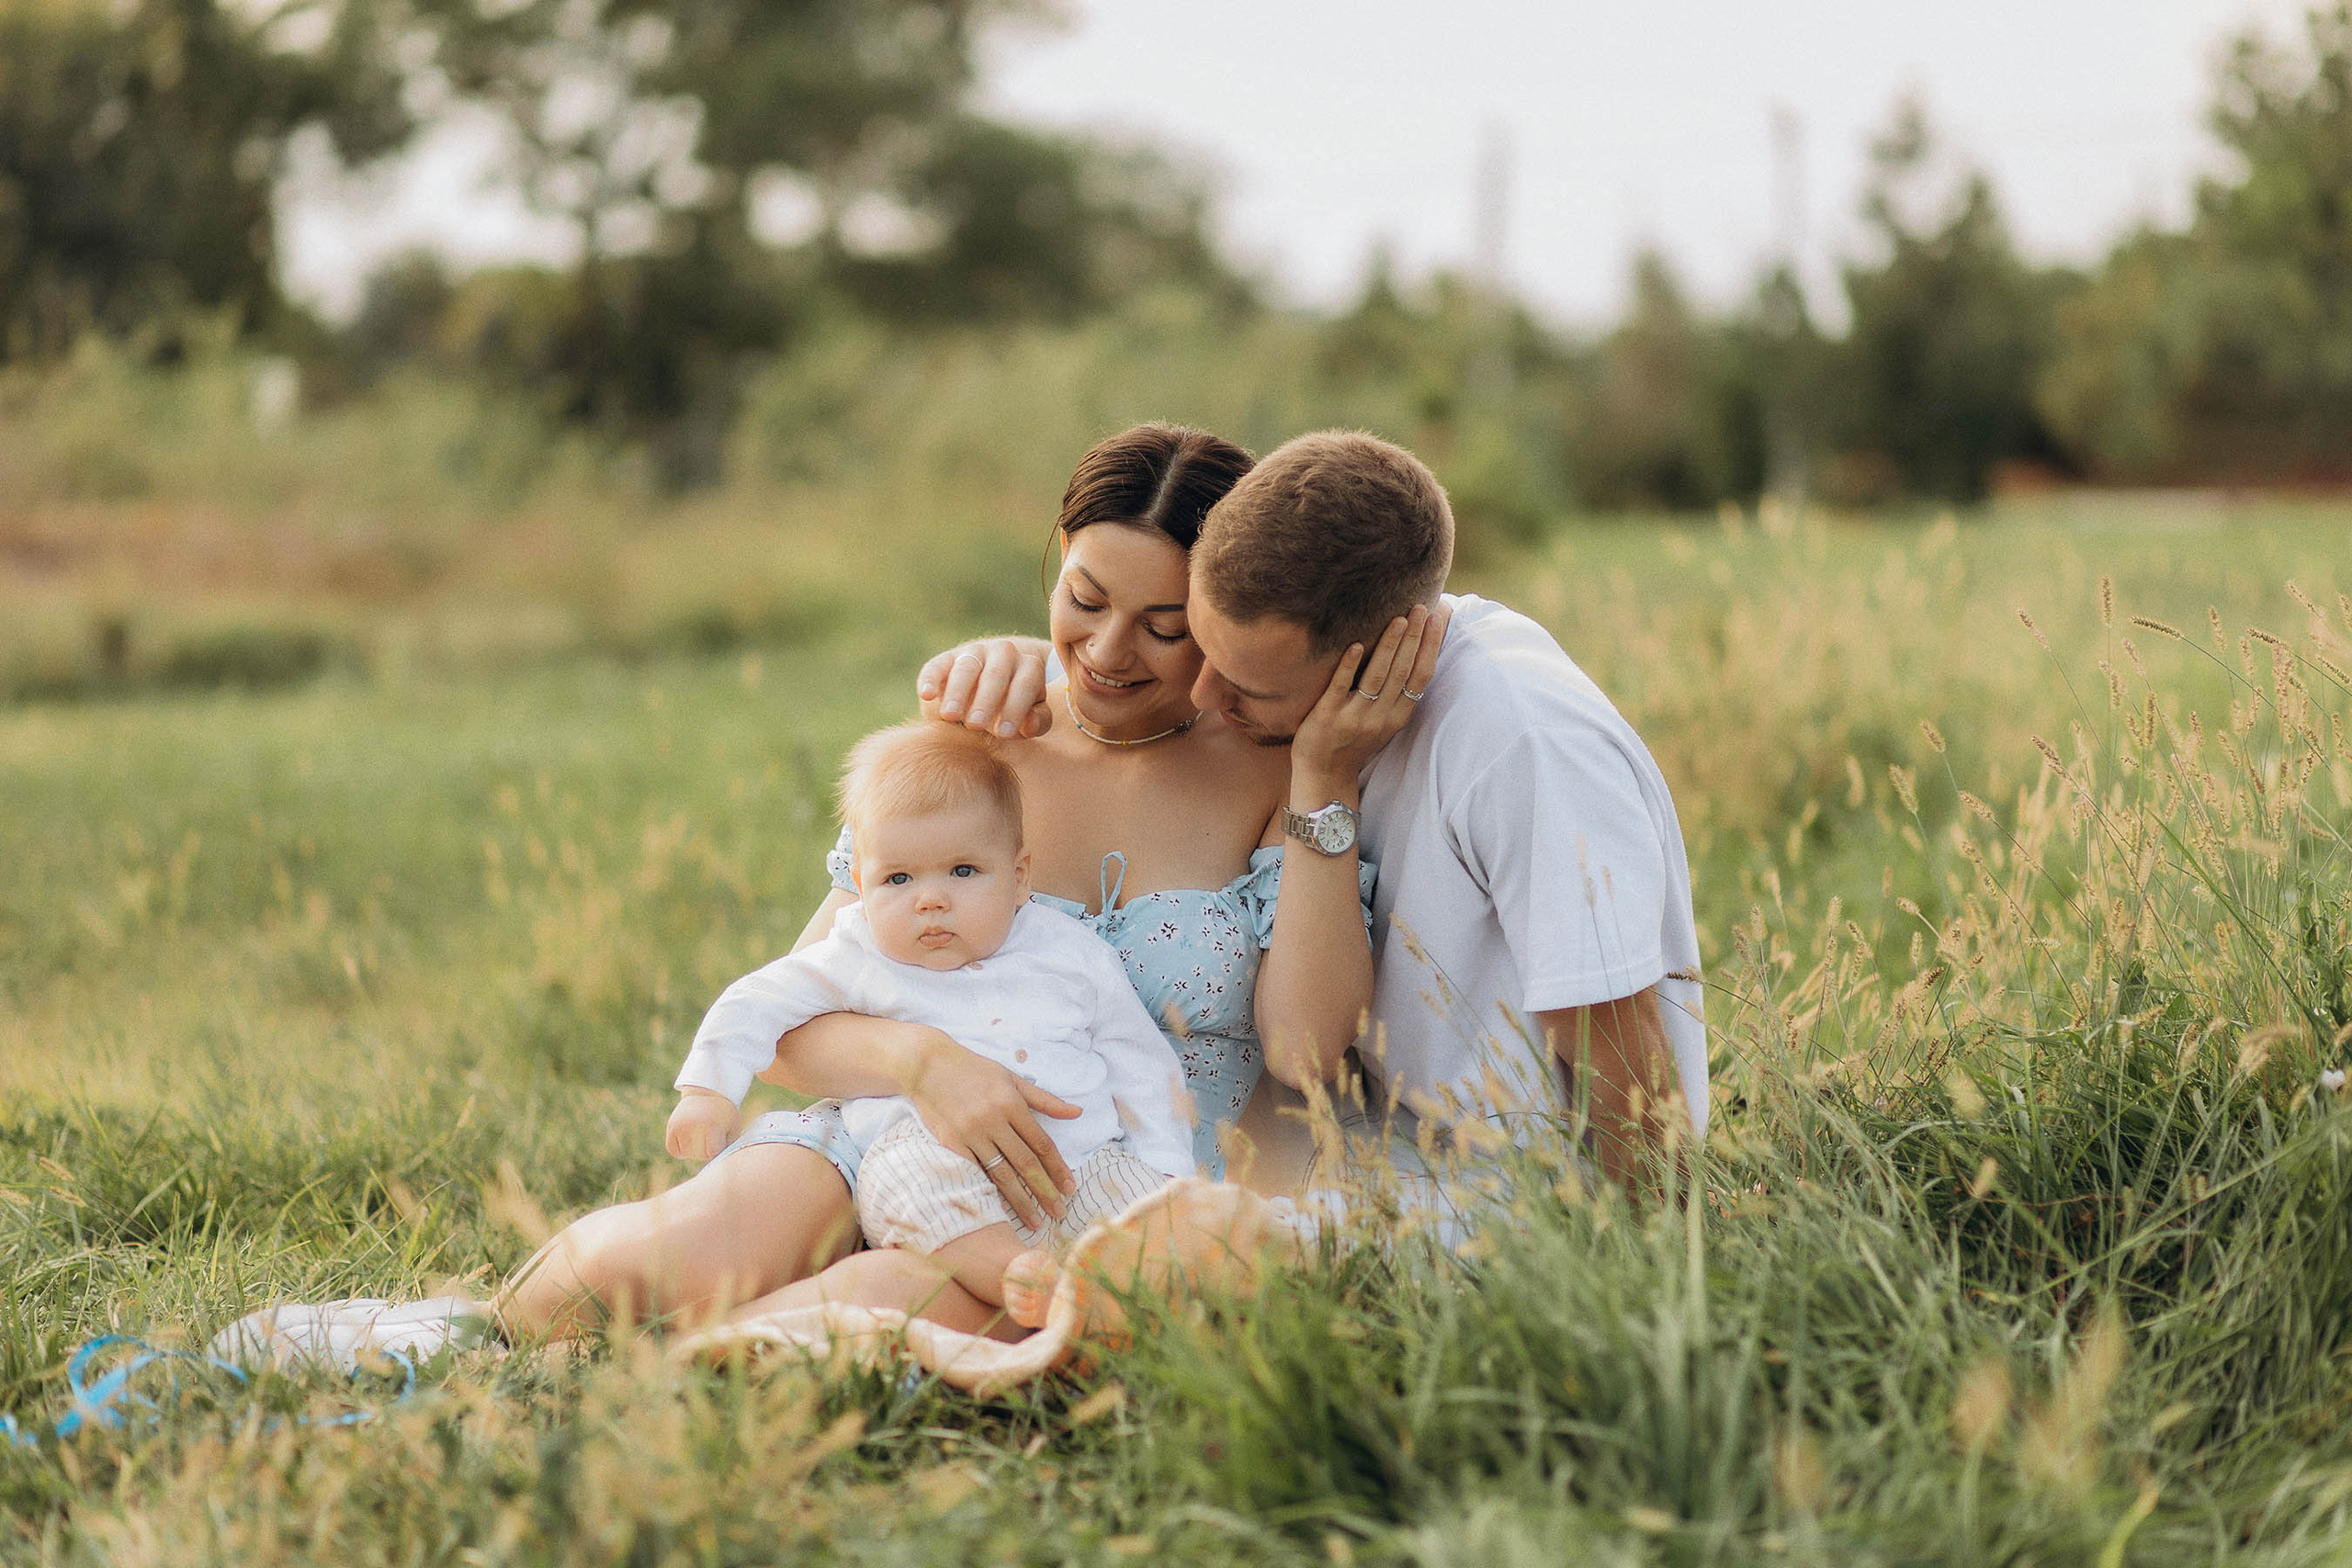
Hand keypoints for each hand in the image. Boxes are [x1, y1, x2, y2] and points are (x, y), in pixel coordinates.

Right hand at [666, 1089, 741, 1161]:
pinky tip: (691, 1139)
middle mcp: (693, 1126)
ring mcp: (680, 1126)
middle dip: (708, 1149)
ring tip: (702, 1134)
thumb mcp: (733, 1128)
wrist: (707, 1092)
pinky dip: (682, 1149)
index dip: (718, 1150)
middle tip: (713, 1134)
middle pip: (700, 1155)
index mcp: (712, 1127)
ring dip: (695, 1150)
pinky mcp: (671, 1127)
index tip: (721, 1140)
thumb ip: (727, 1148)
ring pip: (687, 1154)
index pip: (712, 1154)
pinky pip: (674, 1150)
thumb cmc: (724, 1114)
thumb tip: (718, 1167)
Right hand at [901, 1033, 1081, 1227]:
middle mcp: (993, 1121)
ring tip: (1035, 1221)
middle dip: (1044, 1191)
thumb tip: (1077, 1112)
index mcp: (1011, 1104)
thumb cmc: (974, 1070)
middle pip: (1025, 1164)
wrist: (927, 1066)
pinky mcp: (950, 1144)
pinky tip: (1001, 1210)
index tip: (1070, 1188)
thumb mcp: (1011, 1078)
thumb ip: (1045, 1100)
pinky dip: (989, 1192)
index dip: (1058, 1168)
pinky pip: (975, 1173)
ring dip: (1020, 1200)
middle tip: (1059, 1213)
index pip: (1041, 1144)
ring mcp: (970, 1135)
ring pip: (1001, 1174)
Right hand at [917, 637, 1054, 738]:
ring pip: (966, 668)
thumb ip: (1037, 722)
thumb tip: (1031, 723)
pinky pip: (937, 666)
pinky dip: (930, 679)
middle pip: (995, 674)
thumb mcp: (1030, 718)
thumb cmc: (1014, 709)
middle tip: (976, 726)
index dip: (1016, 708)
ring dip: (958, 691)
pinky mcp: (946, 660)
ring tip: (950, 715)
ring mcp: (974, 653)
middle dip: (985, 701)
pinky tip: (926, 695)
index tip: (1005, 734)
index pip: (1025, 683)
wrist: (989, 687)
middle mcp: (1003, 653)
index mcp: (1029, 667)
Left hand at [1291, 603, 1450, 785]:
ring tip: (1399, 619)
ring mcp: (1354, 717)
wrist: (1323, 775)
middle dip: (1415, 638)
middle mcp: (1380, 717)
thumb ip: (1396, 694)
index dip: (1432, 646)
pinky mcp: (1327, 717)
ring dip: (1390, 646)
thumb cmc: (1354, 741)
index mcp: (1397, 717)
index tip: (1439, 618)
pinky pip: (1340, 687)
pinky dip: (1350, 665)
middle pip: (1403, 672)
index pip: (1421, 677)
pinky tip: (1358, 645)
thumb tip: (1411, 655)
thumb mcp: (1384, 722)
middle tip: (1422, 607)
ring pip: (1377, 677)